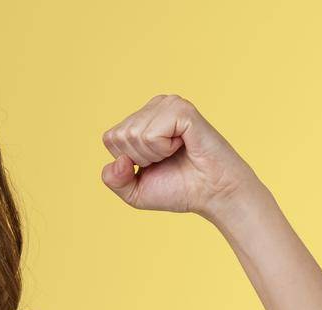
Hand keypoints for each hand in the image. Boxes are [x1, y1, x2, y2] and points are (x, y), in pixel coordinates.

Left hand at [100, 95, 259, 221]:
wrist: (211, 194)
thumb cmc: (178, 189)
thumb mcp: (133, 191)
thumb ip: (112, 179)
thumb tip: (118, 160)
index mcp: (143, 118)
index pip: (110, 138)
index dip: (127, 161)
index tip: (153, 164)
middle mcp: (155, 105)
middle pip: (120, 136)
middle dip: (140, 158)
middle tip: (167, 160)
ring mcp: (169, 104)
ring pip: (134, 134)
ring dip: (153, 154)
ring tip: (176, 152)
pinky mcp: (182, 110)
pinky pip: (151, 134)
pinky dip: (164, 149)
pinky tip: (183, 145)